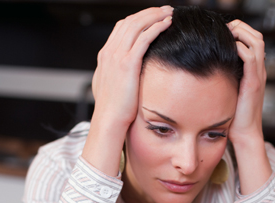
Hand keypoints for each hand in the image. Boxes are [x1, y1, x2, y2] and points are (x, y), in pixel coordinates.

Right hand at [92, 6, 172, 125]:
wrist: (108, 120)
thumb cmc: (112, 110)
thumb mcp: (109, 88)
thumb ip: (114, 76)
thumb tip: (121, 76)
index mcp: (105, 56)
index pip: (122, 28)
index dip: (138, 19)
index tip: (152, 18)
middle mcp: (110, 52)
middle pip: (130, 22)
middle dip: (148, 13)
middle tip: (164, 10)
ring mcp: (117, 57)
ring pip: (137, 25)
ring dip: (154, 16)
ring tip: (168, 12)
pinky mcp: (128, 64)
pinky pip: (144, 38)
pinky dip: (156, 27)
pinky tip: (166, 24)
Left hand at [227, 20, 265, 143]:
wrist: (244, 135)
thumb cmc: (233, 118)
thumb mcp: (227, 94)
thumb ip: (222, 81)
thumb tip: (204, 73)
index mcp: (254, 72)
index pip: (253, 42)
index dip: (240, 32)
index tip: (223, 32)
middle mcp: (259, 71)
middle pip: (257, 37)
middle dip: (240, 27)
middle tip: (223, 28)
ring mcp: (258, 76)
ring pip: (256, 42)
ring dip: (241, 33)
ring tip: (226, 34)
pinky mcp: (253, 83)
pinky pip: (250, 58)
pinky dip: (240, 48)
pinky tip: (227, 49)